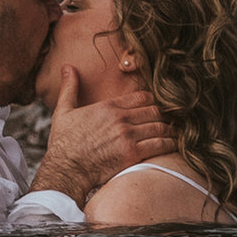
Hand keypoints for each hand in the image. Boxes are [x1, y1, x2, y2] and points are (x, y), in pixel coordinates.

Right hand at [31, 63, 172, 205]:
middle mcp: (121, 118)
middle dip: (164, 115)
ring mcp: (128, 136)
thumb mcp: (63, 111)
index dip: (152, 101)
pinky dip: (170, 144)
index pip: (142, 97)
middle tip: (170, 120)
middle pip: (154, 110)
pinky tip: (172, 145)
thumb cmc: (64, 143)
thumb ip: (69, 88)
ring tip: (174, 132)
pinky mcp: (132, 154)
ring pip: (160, 126)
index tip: (156, 107)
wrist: (66, 169)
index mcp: (108, 106)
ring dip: (170, 129)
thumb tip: (68, 67)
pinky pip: (159, 145)